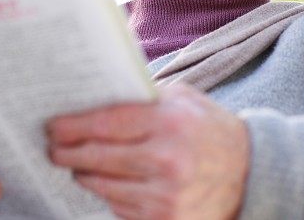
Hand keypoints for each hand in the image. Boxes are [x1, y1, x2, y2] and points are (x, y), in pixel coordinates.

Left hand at [47, 83, 249, 219]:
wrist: (252, 173)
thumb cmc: (208, 128)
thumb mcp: (182, 99)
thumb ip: (142, 97)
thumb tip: (92, 95)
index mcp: (170, 123)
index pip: (105, 123)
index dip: (71, 126)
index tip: (52, 126)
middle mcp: (167, 161)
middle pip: (96, 158)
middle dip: (67, 153)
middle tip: (53, 148)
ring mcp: (166, 197)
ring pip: (102, 187)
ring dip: (83, 175)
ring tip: (77, 164)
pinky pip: (119, 208)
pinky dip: (108, 195)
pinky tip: (107, 182)